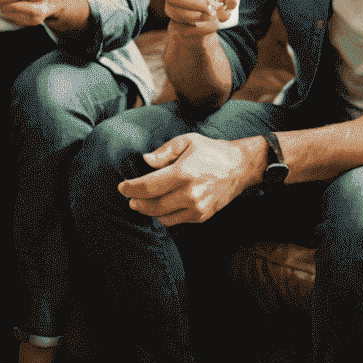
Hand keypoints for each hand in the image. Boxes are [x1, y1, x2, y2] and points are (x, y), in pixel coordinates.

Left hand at [117, 133, 260, 224]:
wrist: (239, 167)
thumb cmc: (211, 151)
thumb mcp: (187, 141)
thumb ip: (164, 151)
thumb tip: (145, 161)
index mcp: (183, 173)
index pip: (148, 186)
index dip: (131, 188)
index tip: (122, 187)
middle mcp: (190, 193)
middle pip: (153, 205)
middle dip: (137, 202)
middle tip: (130, 198)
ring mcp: (197, 208)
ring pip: (162, 217)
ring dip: (150, 211)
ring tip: (144, 202)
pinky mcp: (201, 216)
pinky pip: (175, 221)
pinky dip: (165, 215)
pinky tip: (162, 205)